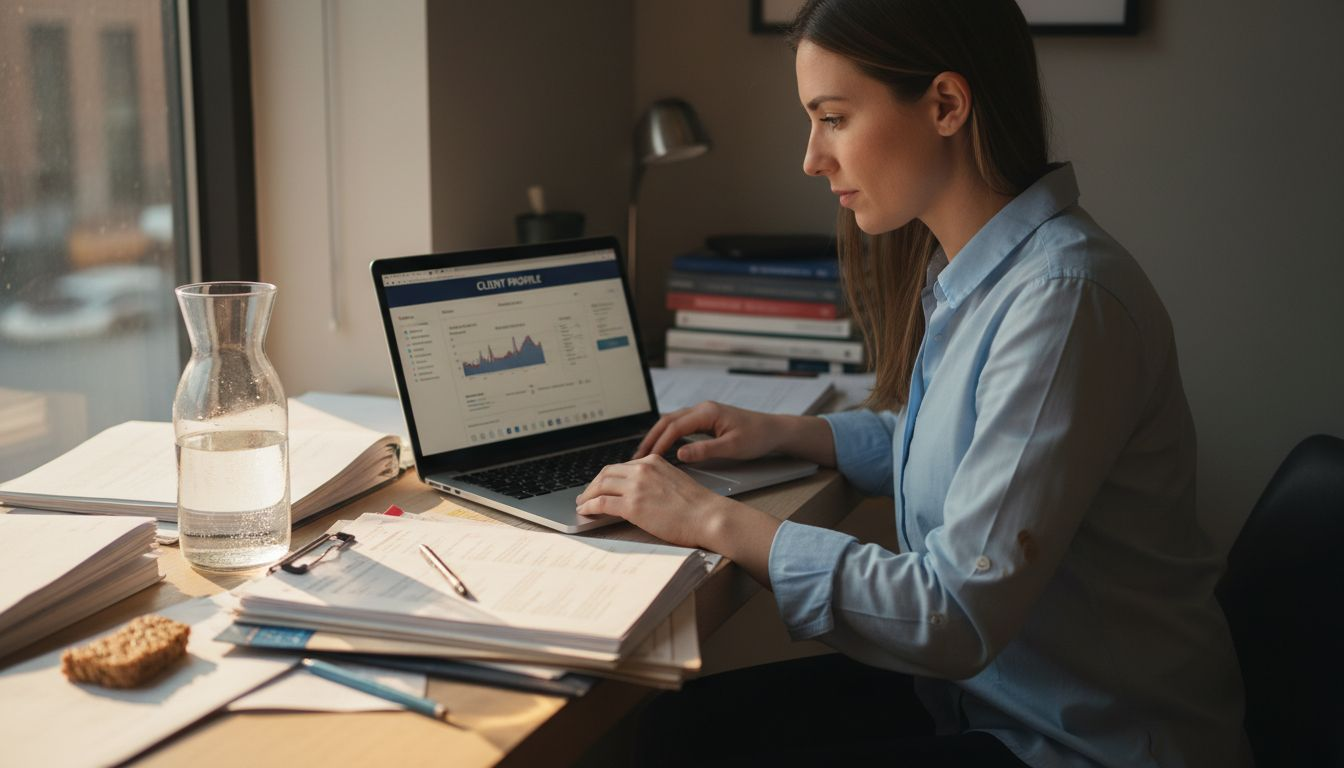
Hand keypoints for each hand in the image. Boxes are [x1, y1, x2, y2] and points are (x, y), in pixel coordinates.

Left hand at [575, 454, 733, 548]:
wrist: (708, 516)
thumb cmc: (698, 506)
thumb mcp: (674, 482)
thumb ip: (655, 481)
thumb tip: (640, 493)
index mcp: (653, 461)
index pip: (622, 466)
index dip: (607, 477)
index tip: (601, 485)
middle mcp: (642, 470)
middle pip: (606, 473)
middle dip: (593, 484)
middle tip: (587, 494)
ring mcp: (636, 487)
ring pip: (600, 486)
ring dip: (588, 495)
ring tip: (582, 504)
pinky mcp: (632, 506)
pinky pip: (602, 503)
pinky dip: (589, 506)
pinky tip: (585, 511)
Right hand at [634, 401, 782, 462]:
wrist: (774, 430)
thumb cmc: (757, 437)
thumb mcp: (732, 447)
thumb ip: (705, 450)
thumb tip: (680, 454)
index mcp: (707, 412)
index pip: (675, 427)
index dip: (659, 443)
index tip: (649, 459)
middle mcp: (702, 409)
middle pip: (667, 421)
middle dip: (651, 438)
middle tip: (637, 457)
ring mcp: (703, 413)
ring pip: (672, 422)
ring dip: (657, 436)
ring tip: (644, 454)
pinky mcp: (706, 420)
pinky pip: (680, 425)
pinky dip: (668, 436)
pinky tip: (662, 448)